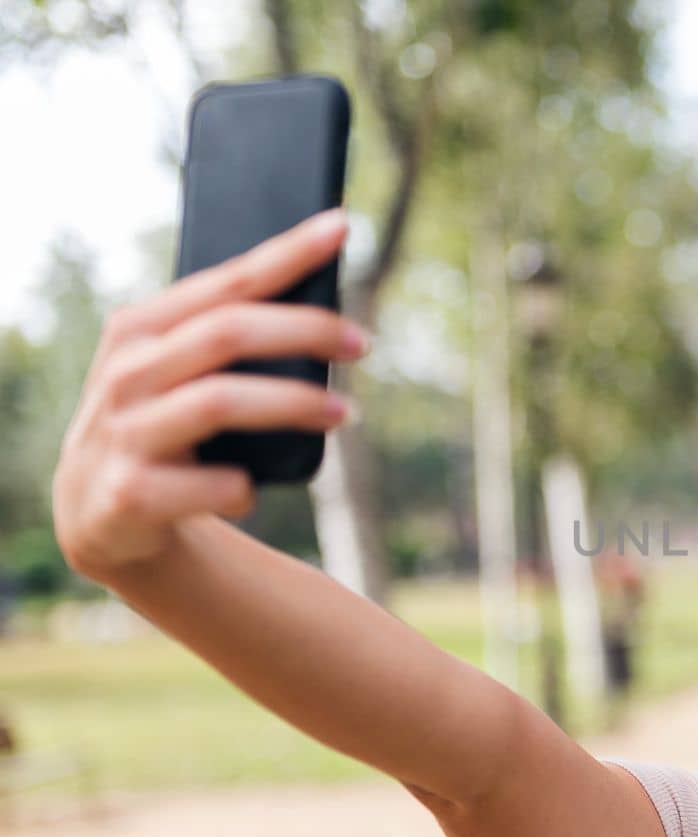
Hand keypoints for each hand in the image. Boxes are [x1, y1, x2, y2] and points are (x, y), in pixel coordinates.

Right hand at [51, 208, 368, 584]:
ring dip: (294, 404)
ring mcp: (124, 431)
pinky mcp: (131, 493)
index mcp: (141, 328)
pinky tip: (250, 490)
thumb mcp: (177, 373)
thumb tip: (327, 316)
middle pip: (228, 332)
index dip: (286, 252)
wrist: (101, 515)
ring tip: (344, 414)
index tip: (341, 227)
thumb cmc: (163, 425)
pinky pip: (210, 483)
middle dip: (305, 331)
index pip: (226, 280)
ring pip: (221, 400)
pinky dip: (242, 487)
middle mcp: (126, 371)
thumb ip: (225, 339)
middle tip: (362, 343)